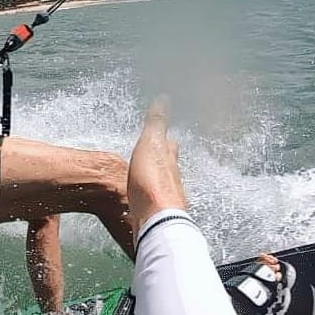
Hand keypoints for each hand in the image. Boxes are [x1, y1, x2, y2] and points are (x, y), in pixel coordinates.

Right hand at [127, 95, 186, 239]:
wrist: (154, 217)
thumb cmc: (152, 180)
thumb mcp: (151, 142)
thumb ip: (157, 122)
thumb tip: (164, 97)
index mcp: (167, 158)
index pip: (169, 144)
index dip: (166, 139)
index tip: (166, 135)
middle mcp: (170, 177)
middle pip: (168, 166)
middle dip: (163, 161)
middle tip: (158, 157)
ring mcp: (164, 197)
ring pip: (162, 184)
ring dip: (156, 180)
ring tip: (148, 178)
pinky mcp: (155, 213)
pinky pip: (152, 201)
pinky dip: (149, 197)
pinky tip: (143, 201)